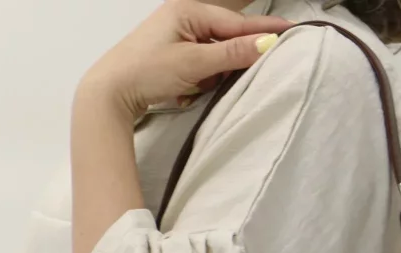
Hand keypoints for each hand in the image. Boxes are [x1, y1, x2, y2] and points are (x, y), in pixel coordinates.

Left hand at [77, 0, 294, 121]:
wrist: (110, 92)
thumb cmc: (146, 71)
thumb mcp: (194, 62)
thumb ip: (232, 53)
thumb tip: (265, 45)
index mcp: (189, 11)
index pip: (236, 23)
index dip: (264, 32)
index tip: (291, 33)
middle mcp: (183, 19)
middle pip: (225, 38)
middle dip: (231, 59)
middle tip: (236, 74)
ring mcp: (176, 39)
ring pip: (213, 56)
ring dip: (212, 74)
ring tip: (194, 86)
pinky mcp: (170, 59)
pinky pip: (199, 67)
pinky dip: (198, 81)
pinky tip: (184, 90)